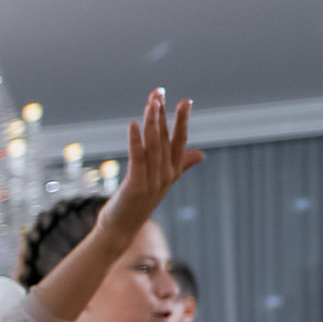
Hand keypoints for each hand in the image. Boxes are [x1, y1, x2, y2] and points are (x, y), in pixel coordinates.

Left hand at [98, 88, 203, 232]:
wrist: (122, 229)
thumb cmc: (137, 203)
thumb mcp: (160, 182)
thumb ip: (180, 165)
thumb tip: (200, 153)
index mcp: (172, 171)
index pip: (179, 140)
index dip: (182, 120)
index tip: (185, 100)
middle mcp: (166, 174)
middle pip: (165, 138)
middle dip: (163, 114)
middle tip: (160, 92)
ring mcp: (153, 180)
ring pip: (153, 145)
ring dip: (151, 122)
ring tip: (150, 102)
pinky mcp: (137, 185)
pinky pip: (137, 158)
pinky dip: (136, 141)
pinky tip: (133, 124)